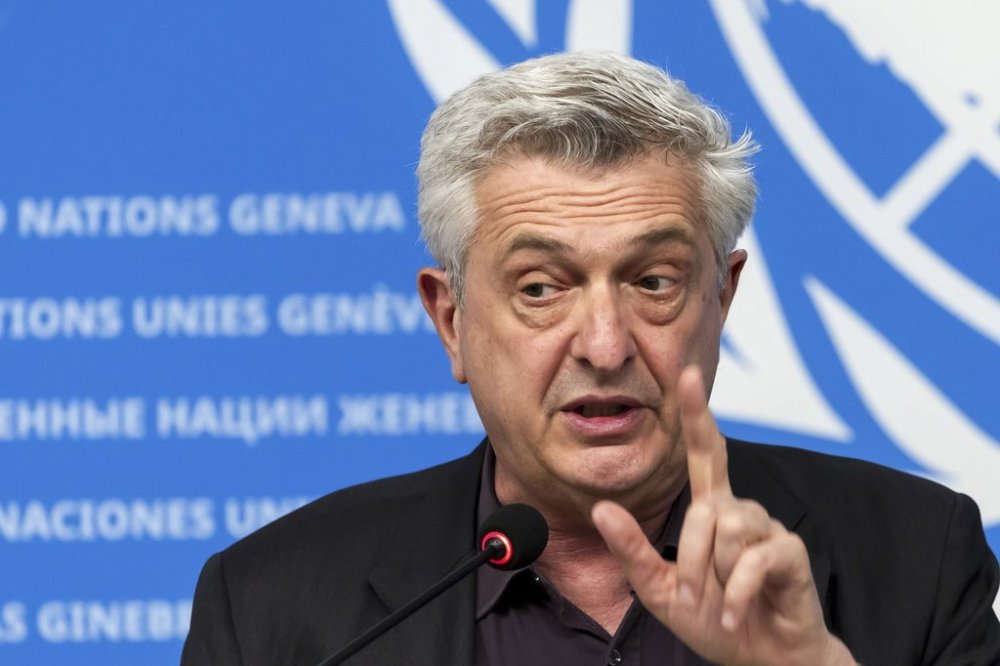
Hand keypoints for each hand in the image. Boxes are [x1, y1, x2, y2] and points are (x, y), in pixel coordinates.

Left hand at [592, 366, 854, 665]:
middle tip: (689, 596)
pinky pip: (753, 561)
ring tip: (719, 603)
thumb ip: (631, 549)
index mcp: (710, 509)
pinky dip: (735, 594)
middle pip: (706, 506)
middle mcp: (739, 510)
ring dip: (712, 576)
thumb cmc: (710, 618)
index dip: (698, 415)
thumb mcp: (657, 589)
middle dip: (690, 558)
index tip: (689, 375)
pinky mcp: (789, 553)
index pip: (705, 453)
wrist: (756, 658)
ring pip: (729, 529)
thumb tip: (602, 508)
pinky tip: (734, 615)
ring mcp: (767, 529)